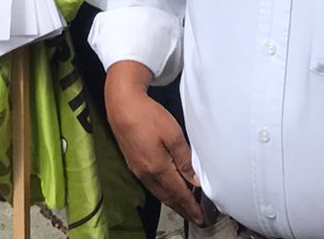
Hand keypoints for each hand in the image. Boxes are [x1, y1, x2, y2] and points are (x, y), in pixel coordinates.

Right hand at [105, 68, 204, 224]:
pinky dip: (164, 193)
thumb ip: (184, 160)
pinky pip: (152, 186)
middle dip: (183, 210)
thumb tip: (194, 181)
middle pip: (168, 198)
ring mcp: (138, 170)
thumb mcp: (173, 135)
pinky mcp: (133, 163)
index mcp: (158, 169)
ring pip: (159, 193)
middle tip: (196, 219)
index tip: (202, 218)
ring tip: (185, 209)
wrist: (122, 105)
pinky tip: (168, 190)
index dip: (191, 207)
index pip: (179, 194)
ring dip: (173, 203)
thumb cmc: (149, 117)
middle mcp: (146, 175)